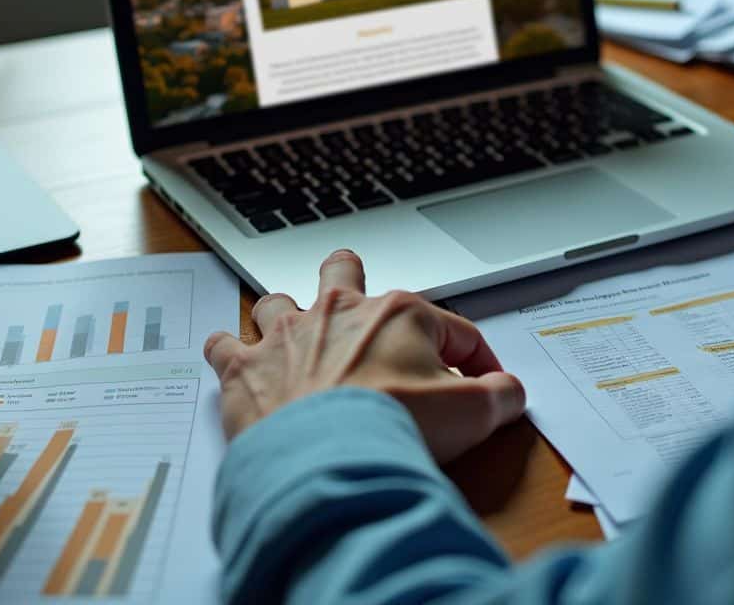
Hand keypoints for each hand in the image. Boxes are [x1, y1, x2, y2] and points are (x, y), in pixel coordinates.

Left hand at [204, 250, 525, 462]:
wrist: (328, 460)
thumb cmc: (396, 428)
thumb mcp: (474, 414)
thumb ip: (501, 396)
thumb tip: (508, 392)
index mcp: (398, 313)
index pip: (450, 330)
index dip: (475, 360)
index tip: (483, 384)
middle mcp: (338, 310)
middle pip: (345, 273)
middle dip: (353, 281)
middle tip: (360, 299)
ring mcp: (287, 336)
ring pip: (279, 300)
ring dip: (286, 315)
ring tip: (292, 329)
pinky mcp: (246, 369)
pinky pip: (225, 345)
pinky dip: (229, 351)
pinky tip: (232, 358)